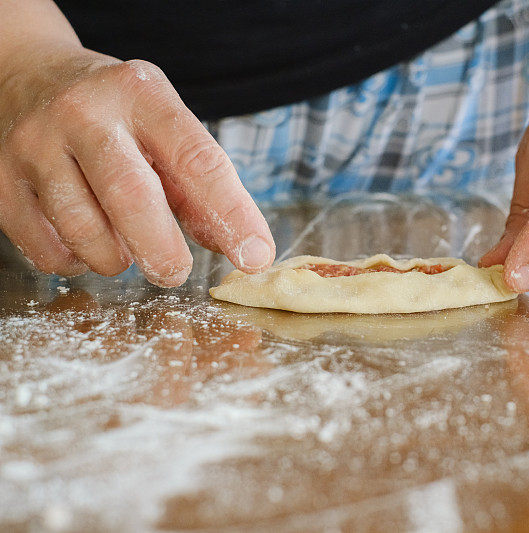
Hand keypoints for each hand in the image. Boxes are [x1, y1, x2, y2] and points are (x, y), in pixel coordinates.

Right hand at [0, 44, 274, 285]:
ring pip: (83, 229)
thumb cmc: (118, 119)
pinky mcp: (2, 177)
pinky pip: (45, 246)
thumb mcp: (166, 131)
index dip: (232, 213)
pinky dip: (75, 261)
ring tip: (127, 248)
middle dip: (162, 248)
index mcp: (144, 97)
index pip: (197, 159)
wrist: (27, 77)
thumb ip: (202, 191)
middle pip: (131, 195)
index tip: (255, 255)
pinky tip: (86, 241)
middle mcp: (86, 113)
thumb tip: (242, 249)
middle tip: (175, 272)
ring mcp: (36, 143)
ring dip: (115, 257)